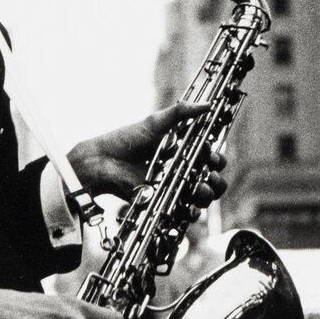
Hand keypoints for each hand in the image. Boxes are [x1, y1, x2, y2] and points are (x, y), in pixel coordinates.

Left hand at [67, 102, 227, 203]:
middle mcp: (181, 170)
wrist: (102, 162)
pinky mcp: (163, 203)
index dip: (216, 159)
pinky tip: (191, 209)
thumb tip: (208, 104)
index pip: (210, 158)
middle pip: (211, 180)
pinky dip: (192, 214)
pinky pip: (184, 214)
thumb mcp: (154, 122)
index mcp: (184, 151)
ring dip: (207, 195)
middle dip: (217, 180)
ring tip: (200, 189)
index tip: (211, 156)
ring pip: (202, 197)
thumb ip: (180, 113)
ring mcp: (173, 188)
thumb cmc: (127, 139)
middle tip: (210, 175)